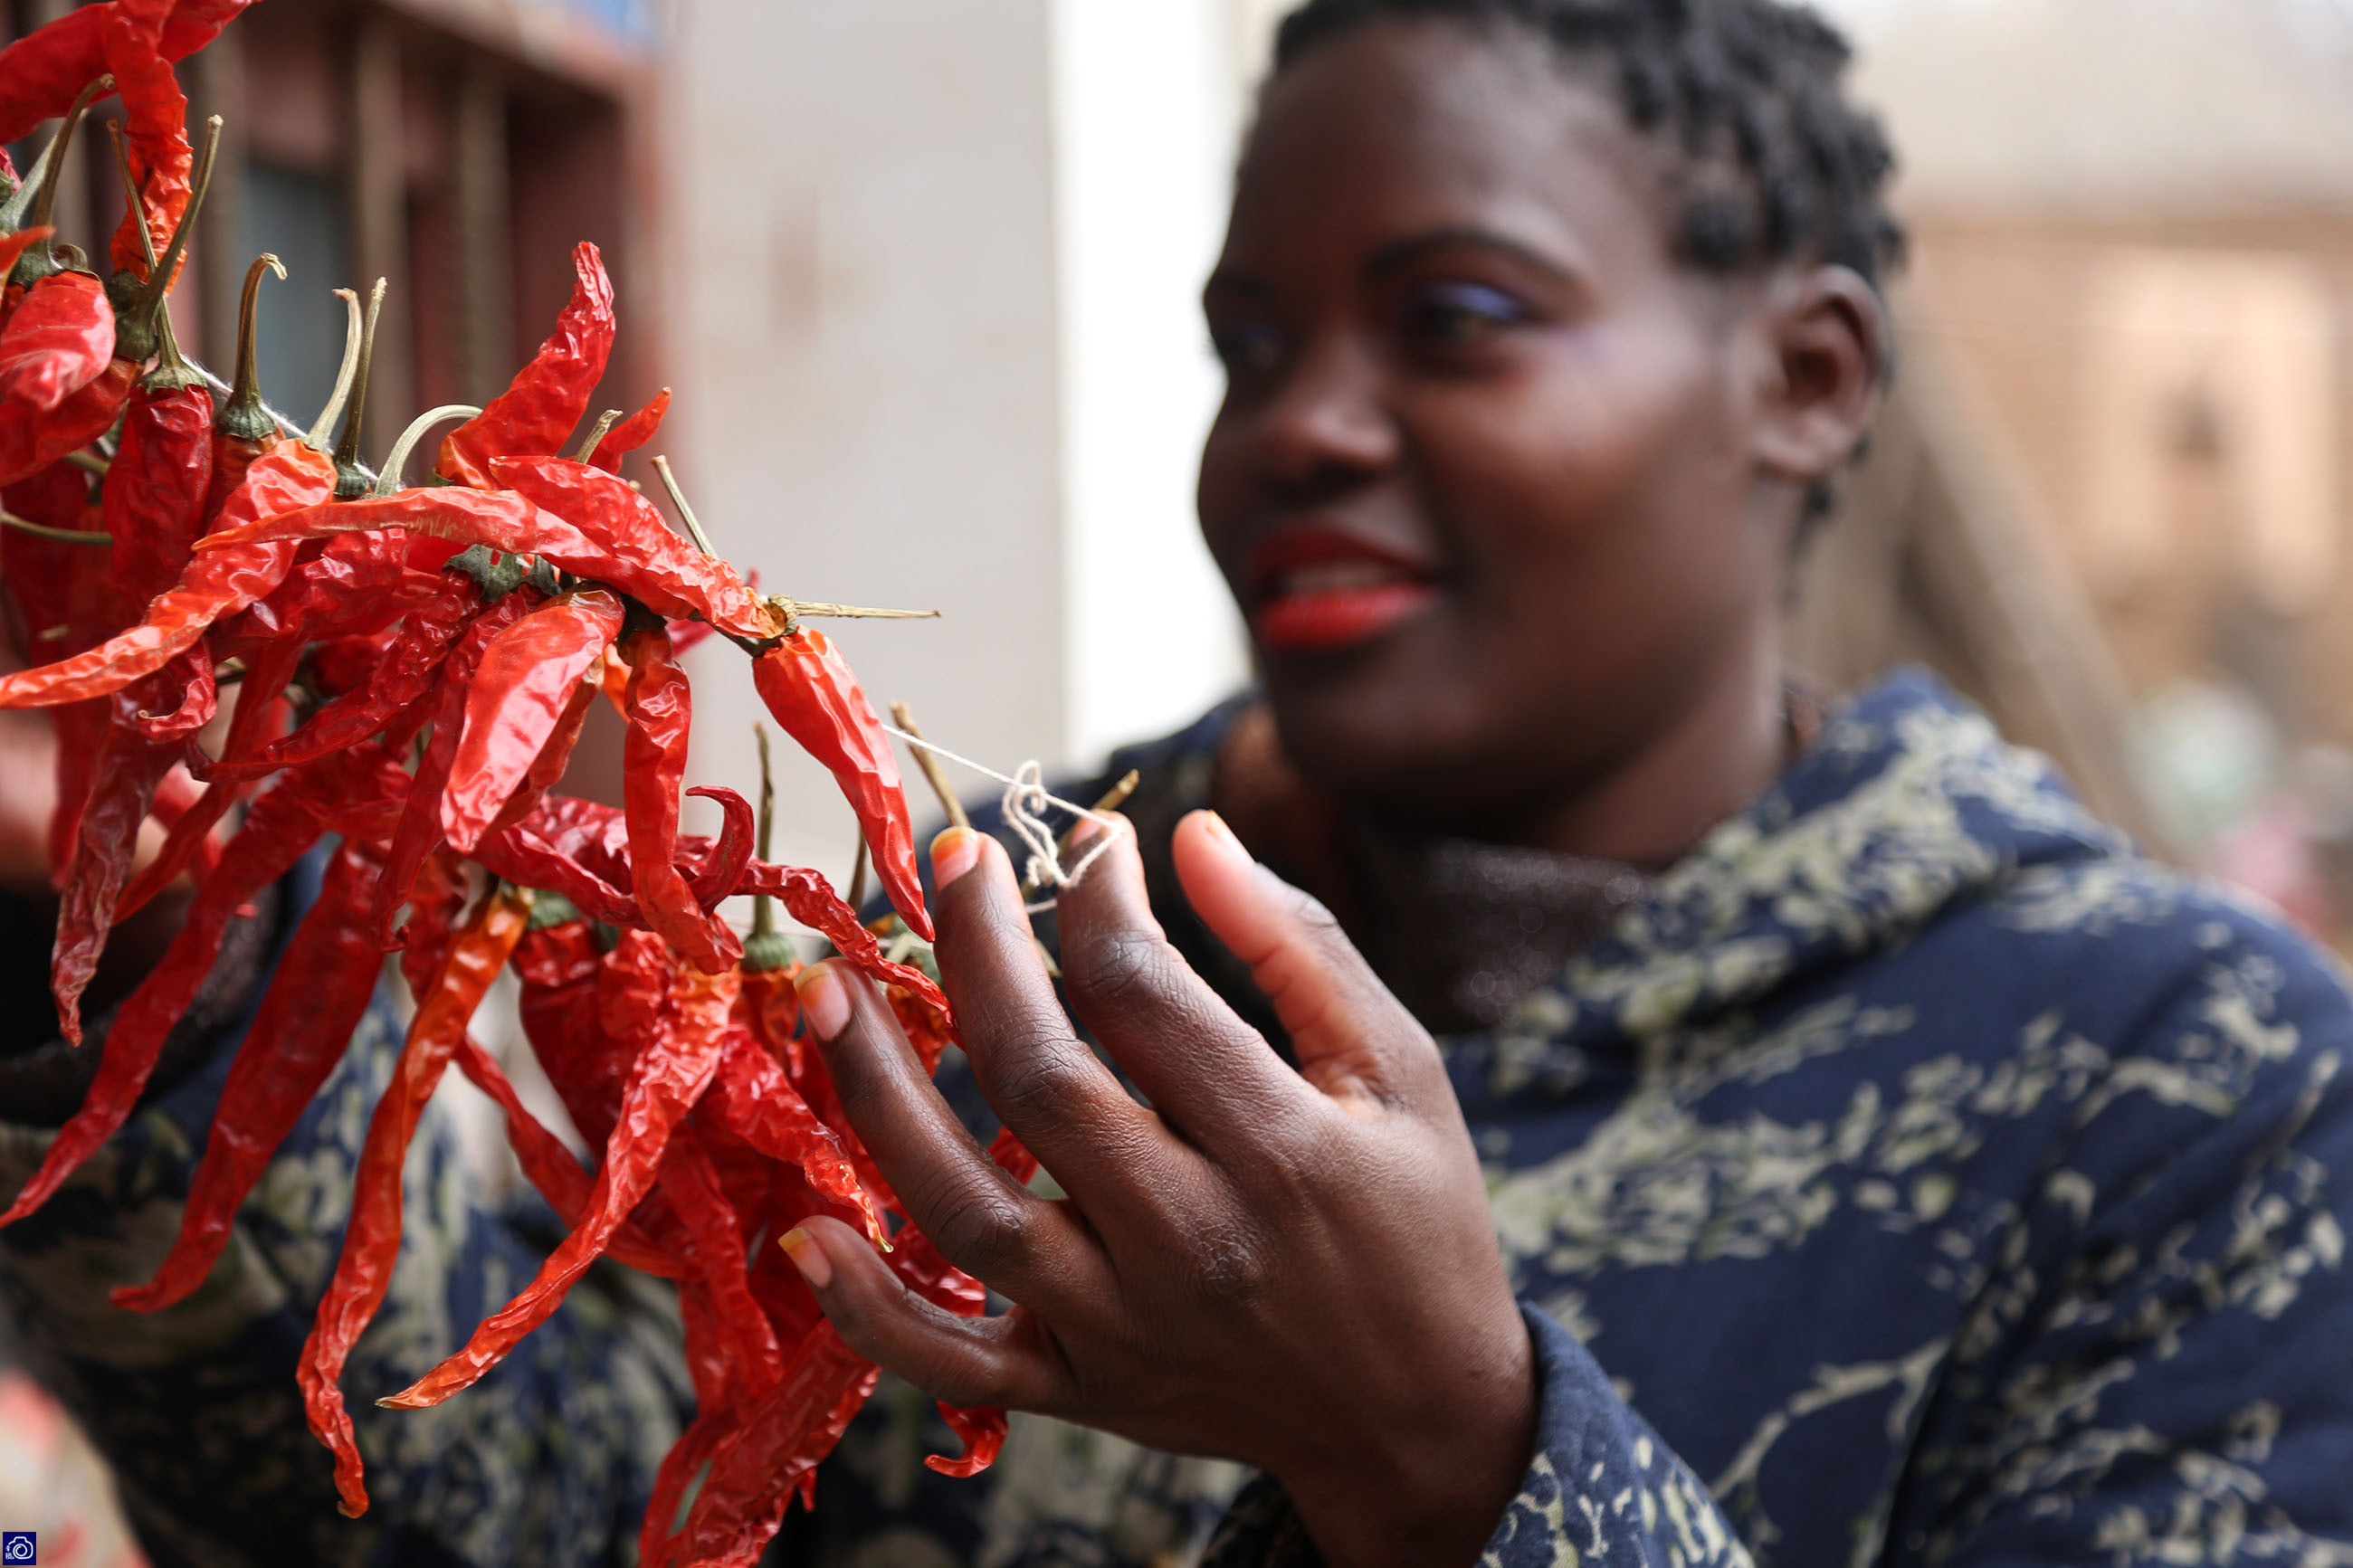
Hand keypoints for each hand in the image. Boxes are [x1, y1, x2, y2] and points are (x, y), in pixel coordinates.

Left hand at [783, 812, 1535, 1567]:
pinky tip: (803, 1235)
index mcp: (1282, 1151)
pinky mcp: (1082, 1393)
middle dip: (977, 952)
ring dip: (880, 1096)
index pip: (1145, 994)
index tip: (1088, 843)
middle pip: (1039, 1080)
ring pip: (965, 1209)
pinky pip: (951, 1362)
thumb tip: (1189, 832)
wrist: (1423, 1417)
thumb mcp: (1401, 1072)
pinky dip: (868, 1310)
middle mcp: (1190, 1243)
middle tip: (949, 859)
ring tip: (829, 992)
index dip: (1096, 897)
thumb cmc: (1418, 1222)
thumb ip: (1301, 946)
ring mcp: (1124, 1330)